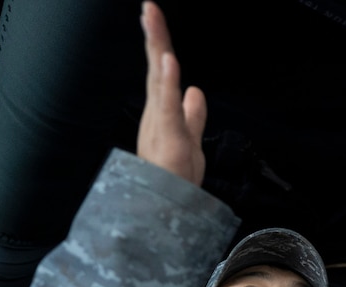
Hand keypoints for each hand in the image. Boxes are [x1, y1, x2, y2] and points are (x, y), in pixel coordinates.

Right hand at [137, 2, 205, 184]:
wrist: (168, 208)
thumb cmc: (176, 179)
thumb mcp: (192, 139)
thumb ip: (193, 115)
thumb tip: (195, 92)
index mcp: (163, 112)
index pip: (162, 71)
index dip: (160, 45)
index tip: (155, 17)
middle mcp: (157, 114)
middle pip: (156, 68)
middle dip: (154, 36)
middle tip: (149, 7)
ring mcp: (161, 125)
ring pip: (158, 80)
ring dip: (157, 48)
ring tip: (152, 19)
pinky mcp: (168, 138)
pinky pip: (168, 106)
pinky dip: (167, 83)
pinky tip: (168, 61)